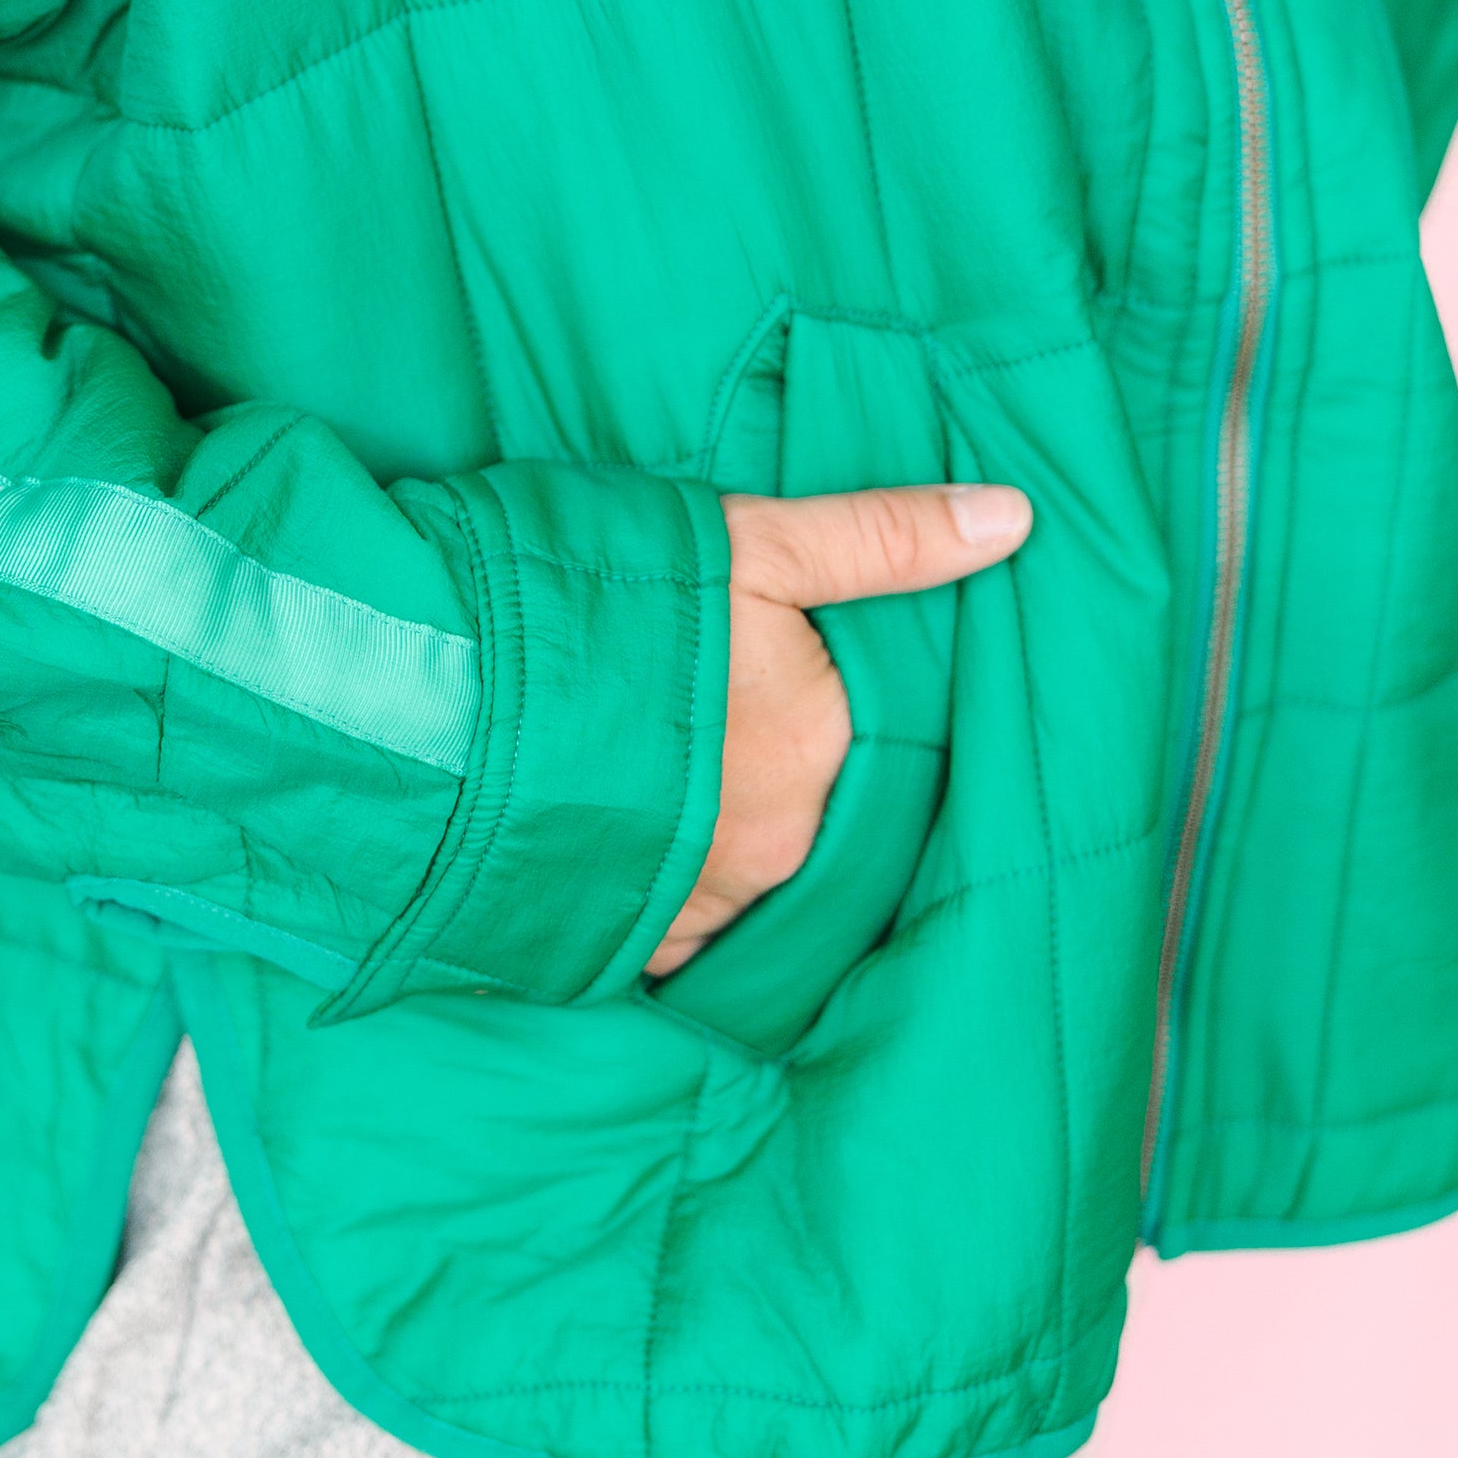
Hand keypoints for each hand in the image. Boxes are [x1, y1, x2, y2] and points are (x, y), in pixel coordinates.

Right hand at [645, 479, 1032, 979]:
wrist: (442, 695)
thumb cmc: (602, 605)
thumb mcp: (749, 540)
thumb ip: (880, 536)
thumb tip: (1015, 517)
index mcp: (823, 748)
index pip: (873, 732)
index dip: (830, 697)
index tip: (783, 665)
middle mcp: (781, 845)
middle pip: (811, 805)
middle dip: (774, 763)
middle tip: (716, 705)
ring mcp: (702, 903)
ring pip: (749, 864)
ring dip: (722, 822)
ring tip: (673, 761)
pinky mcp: (628, 939)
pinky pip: (679, 923)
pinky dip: (668, 878)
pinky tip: (636, 828)